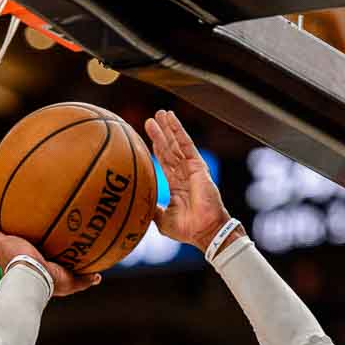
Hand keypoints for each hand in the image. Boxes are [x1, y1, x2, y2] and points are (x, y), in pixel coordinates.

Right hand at [0, 199, 100, 297]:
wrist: (32, 279)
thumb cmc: (50, 282)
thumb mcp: (71, 281)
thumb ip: (84, 278)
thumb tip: (98, 276)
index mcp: (32, 264)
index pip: (32, 252)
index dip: (34, 243)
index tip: (39, 234)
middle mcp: (16, 255)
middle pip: (14, 238)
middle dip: (14, 229)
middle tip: (18, 214)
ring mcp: (4, 248)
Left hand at [145, 110, 231, 250]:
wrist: (204, 231)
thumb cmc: (187, 229)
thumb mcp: (162, 220)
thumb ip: (153, 210)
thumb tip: (140, 205)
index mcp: (176, 186)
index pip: (164, 163)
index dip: (156, 149)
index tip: (148, 138)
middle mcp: (183, 175)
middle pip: (169, 150)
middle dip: (160, 134)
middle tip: (151, 120)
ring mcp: (191, 169)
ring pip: (176, 144)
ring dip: (168, 128)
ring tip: (160, 113)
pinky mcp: (197, 166)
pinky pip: (186, 144)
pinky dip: (178, 130)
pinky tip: (171, 118)